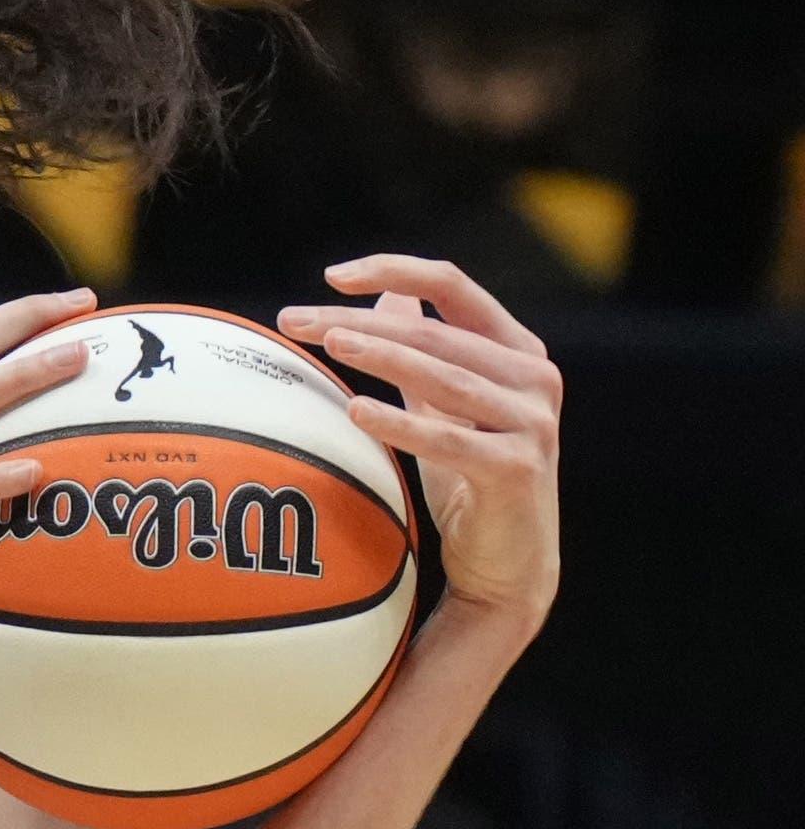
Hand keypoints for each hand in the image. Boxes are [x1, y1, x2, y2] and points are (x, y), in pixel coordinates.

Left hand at [279, 255, 561, 632]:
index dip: (394, 269)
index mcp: (516, 350)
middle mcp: (534, 377)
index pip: (453, 286)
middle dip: (360, 322)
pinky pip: (449, 440)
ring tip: (329, 343)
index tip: (331, 277)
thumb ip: (425, 351)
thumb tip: (390, 293)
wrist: (508, 560)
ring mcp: (531, 422)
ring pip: (444, 376)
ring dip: (382, 356)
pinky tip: (355, 410)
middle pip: (435, 332)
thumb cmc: (470, 476)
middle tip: (293, 320)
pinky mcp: (517, 468)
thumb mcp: (445, 405)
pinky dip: (401, 423)